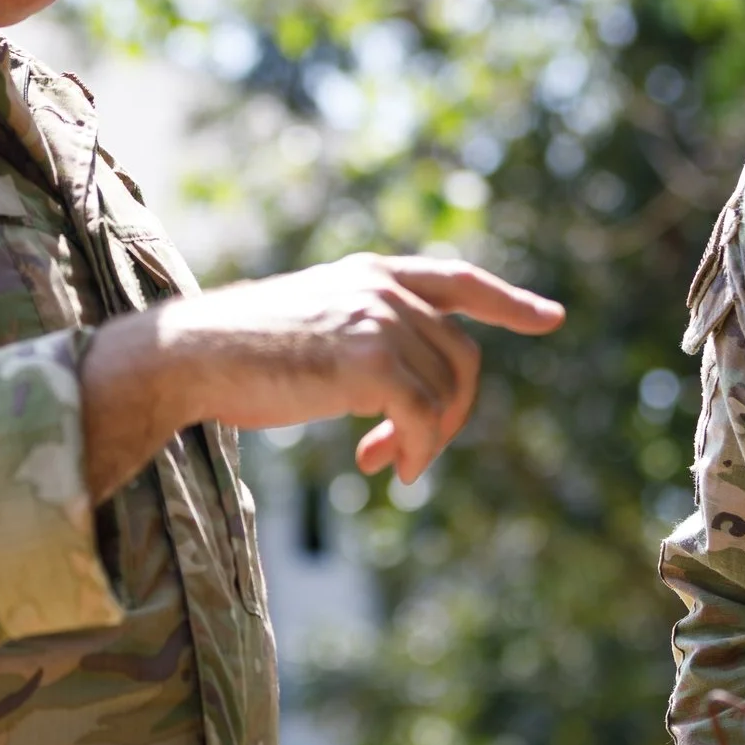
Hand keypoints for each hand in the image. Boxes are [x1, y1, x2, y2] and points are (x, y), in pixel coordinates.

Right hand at [83, 254, 563, 496]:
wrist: (193, 356)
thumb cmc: (241, 355)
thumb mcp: (317, 329)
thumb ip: (366, 341)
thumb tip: (411, 401)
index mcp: (371, 273)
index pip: (459, 281)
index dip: (509, 301)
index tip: (551, 317)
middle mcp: (383, 288)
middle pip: (462, 356)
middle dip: (451, 412)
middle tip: (412, 456)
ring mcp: (380, 319)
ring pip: (447, 391)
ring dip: (429, 440)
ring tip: (391, 466)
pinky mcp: (371, 360)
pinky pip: (423, 416)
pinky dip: (418, 451)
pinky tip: (393, 470)